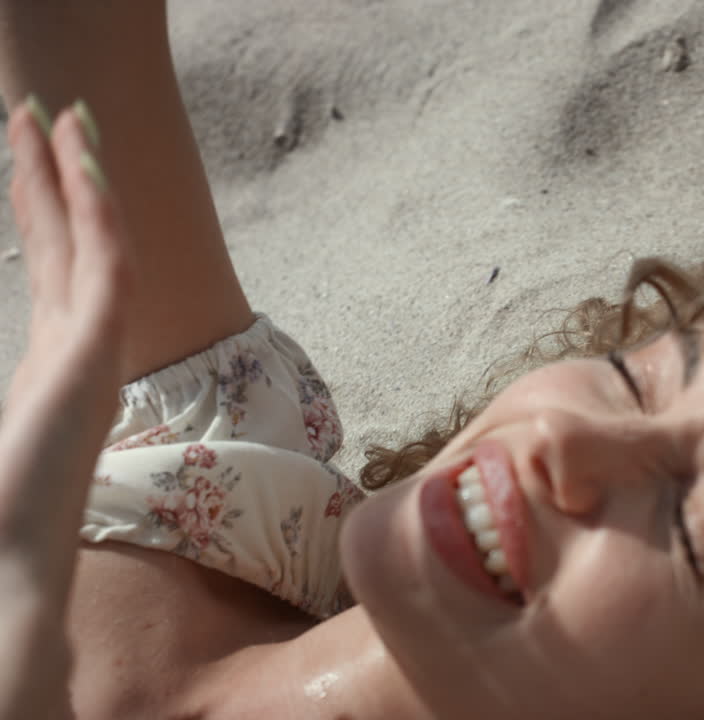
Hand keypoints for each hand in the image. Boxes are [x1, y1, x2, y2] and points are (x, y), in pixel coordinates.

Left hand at [0, 97, 133, 719]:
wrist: (14, 559)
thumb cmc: (3, 508)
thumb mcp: (4, 428)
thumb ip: (18, 396)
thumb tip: (9, 392)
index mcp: (55, 360)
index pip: (55, 265)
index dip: (45, 206)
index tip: (33, 154)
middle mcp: (77, 345)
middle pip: (69, 242)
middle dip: (55, 174)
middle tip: (43, 112)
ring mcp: (92, 347)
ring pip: (91, 241)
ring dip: (77, 175)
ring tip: (63, 118)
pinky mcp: (97, 354)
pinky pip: (105, 264)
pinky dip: (98, 211)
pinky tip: (83, 165)